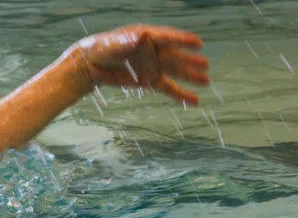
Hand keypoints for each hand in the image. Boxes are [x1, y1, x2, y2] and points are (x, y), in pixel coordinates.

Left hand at [74, 24, 209, 104]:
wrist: (90, 64)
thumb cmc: (100, 49)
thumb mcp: (111, 45)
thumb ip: (127, 42)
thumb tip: (142, 36)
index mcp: (147, 37)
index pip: (168, 38)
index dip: (183, 41)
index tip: (198, 43)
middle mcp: (154, 51)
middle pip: (175, 56)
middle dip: (190, 61)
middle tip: (206, 65)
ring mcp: (153, 66)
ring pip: (176, 72)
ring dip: (191, 77)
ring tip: (206, 81)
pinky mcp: (149, 81)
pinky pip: (168, 88)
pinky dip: (181, 94)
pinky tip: (194, 101)